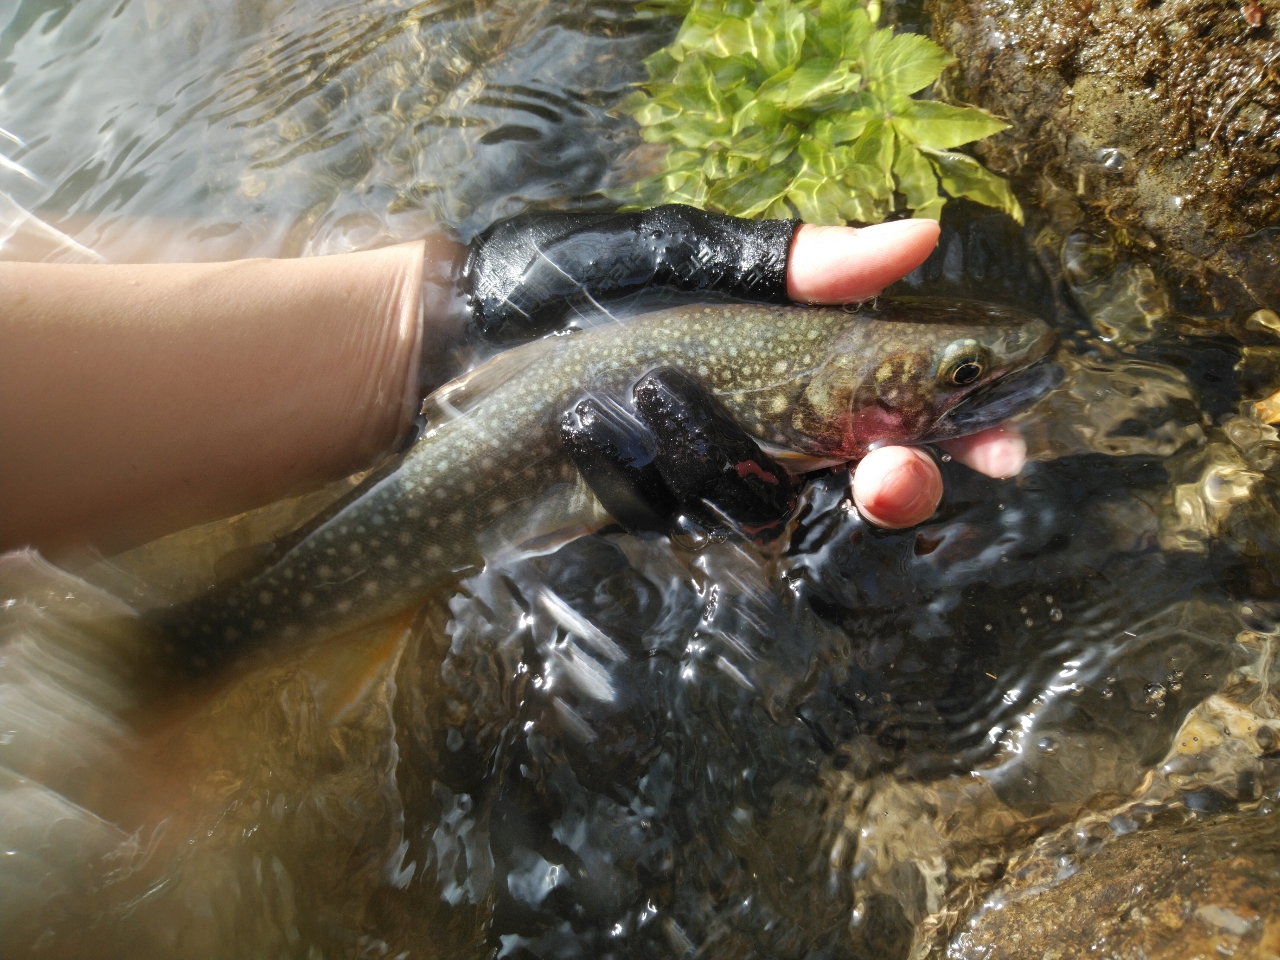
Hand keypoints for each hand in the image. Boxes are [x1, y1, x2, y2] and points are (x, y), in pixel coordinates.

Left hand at [475, 208, 1028, 530]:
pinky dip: (756, 505)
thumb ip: (799, 263)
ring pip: (819, 502)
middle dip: (919, 473)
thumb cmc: (580, 282)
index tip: (1012, 431)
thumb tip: (920, 238)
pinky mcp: (682, 510)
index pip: (904, 386)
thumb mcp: (694, 256)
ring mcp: (731, 467)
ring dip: (856, 493)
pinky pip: (742, 524)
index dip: (965, 414)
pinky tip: (756, 484)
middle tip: (937, 468)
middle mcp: (777, 414)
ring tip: (877, 473)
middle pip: (876, 461)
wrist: (459, 354)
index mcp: (797, 351)